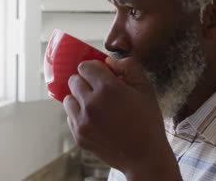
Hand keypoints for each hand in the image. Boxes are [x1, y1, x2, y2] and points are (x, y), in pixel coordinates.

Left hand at [63, 57, 181, 180]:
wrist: (144, 155)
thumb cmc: (147, 120)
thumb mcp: (145, 88)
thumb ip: (128, 67)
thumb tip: (110, 61)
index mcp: (107, 88)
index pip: (85, 66)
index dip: (95, 68)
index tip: (102, 73)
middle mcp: (90, 103)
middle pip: (74, 80)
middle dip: (86, 81)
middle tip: (99, 88)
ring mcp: (82, 121)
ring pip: (68, 99)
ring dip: (79, 97)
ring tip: (95, 104)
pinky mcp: (79, 135)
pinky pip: (70, 116)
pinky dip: (79, 114)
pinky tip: (95, 118)